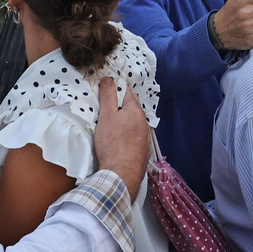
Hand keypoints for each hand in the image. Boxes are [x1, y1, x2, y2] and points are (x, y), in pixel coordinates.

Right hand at [94, 77, 150, 199]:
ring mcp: (146, 137)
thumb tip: (109, 79)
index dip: (118, 89)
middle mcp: (144, 122)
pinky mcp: (144, 151)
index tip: (108, 90)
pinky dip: (131, 135)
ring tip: (116, 125)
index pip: (127, 92)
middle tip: (109, 108)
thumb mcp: (106, 116)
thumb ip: (108, 97)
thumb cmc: (112, 143)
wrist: (122, 174)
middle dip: (123, 105)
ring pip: (136, 123)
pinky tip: (123, 141)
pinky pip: (138, 137)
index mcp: (135, 111)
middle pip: (133, 107)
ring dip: (128, 121)